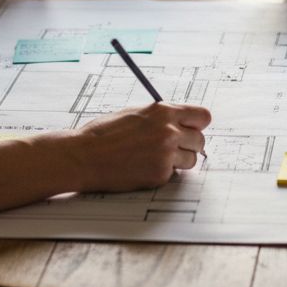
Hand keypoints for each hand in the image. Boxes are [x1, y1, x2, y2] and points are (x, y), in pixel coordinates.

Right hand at [66, 102, 210, 191]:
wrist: (84, 156)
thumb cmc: (103, 134)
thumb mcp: (135, 113)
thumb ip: (160, 117)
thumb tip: (180, 121)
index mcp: (163, 112)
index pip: (203, 116)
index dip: (198, 124)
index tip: (192, 129)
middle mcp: (169, 131)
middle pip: (200, 140)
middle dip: (189, 145)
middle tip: (173, 148)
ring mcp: (166, 154)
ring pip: (192, 160)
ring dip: (179, 161)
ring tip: (155, 158)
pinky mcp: (160, 174)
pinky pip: (173, 175)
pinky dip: (162, 173)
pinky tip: (143, 168)